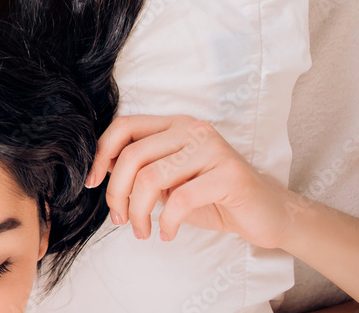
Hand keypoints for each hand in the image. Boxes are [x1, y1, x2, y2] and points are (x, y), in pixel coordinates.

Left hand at [84, 114, 295, 249]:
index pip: (124, 126)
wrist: (267, 214)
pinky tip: (167, 233)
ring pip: (151, 178)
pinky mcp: (229, 175)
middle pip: (132, 155)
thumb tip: (101, 171)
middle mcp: (193, 129)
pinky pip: (180, 199)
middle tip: (119, 220)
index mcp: (175, 125)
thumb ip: (142, 170)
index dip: (100, 154)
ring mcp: (212, 149)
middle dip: (116, 193)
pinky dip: (167, 222)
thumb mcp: (170, 181)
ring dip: (138, 212)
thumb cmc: (213, 197)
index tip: (91, 183)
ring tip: (142, 231)